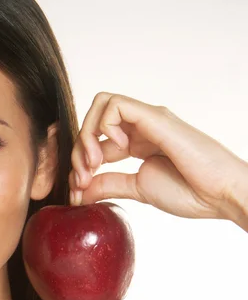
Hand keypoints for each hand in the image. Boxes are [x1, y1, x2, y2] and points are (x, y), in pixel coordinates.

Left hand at [69, 93, 247, 222]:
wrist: (221, 195)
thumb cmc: (190, 191)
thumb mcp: (137, 188)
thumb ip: (108, 185)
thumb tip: (79, 192)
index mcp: (137, 142)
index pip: (95, 140)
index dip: (80, 162)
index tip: (79, 188)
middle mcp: (140, 126)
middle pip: (93, 121)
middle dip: (77, 150)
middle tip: (82, 178)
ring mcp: (147, 119)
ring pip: (101, 105)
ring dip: (86, 136)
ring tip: (94, 164)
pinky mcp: (154, 117)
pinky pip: (115, 104)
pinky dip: (104, 127)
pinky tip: (119, 150)